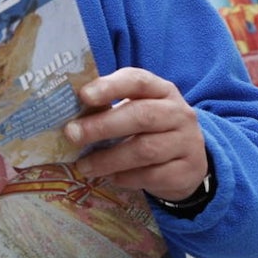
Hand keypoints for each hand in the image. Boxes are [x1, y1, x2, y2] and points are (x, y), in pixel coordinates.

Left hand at [64, 68, 208, 201]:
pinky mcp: (186, 171)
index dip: (110, 86)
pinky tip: (109, 177)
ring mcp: (186, 143)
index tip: (83, 95)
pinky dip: (126, 177)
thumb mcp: (135, 111)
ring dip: (108, 158)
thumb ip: (109, 108)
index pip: (138, 81)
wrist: (188, 162)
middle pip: (141, 115)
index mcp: (162, 90)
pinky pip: (152, 175)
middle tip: (72, 134)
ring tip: (84, 166)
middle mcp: (179, 113)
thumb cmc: (150, 130)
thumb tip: (68, 116)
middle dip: (102, 125)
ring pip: (145, 150)